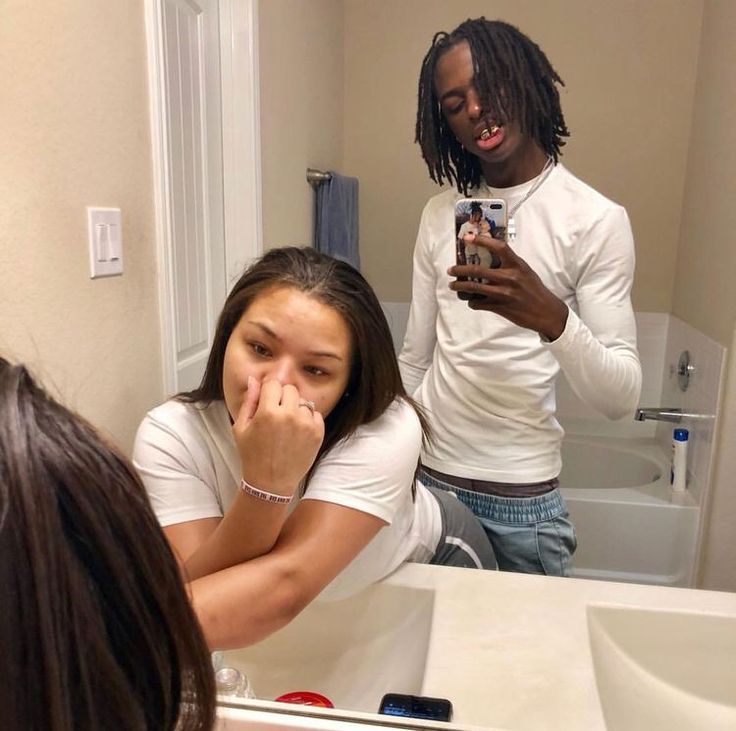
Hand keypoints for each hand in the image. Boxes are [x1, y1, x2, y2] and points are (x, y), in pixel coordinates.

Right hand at [232, 377, 324, 495]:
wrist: (271, 482)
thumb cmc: (252, 455)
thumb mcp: (241, 428)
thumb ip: (249, 401)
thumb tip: (254, 379)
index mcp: (267, 412)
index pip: (273, 383)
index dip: (268, 391)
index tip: (266, 402)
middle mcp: (289, 415)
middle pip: (290, 389)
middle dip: (282, 397)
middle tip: (276, 414)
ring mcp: (305, 424)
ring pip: (303, 401)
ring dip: (295, 408)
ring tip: (287, 425)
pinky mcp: (317, 433)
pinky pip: (315, 413)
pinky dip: (307, 419)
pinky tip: (297, 431)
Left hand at [448, 233, 568, 340]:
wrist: (546, 312)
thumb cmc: (535, 290)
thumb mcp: (525, 272)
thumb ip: (509, 265)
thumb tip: (489, 259)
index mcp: (517, 265)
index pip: (499, 247)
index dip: (482, 240)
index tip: (468, 237)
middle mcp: (509, 277)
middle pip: (477, 270)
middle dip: (460, 269)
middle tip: (451, 269)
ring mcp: (503, 293)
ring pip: (474, 288)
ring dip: (460, 286)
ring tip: (453, 285)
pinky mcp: (500, 307)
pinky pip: (478, 303)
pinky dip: (472, 302)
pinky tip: (472, 301)